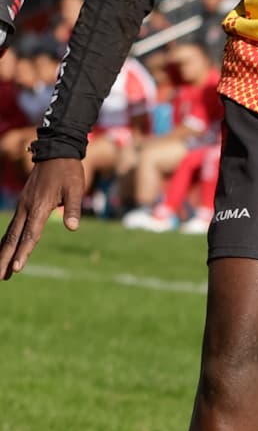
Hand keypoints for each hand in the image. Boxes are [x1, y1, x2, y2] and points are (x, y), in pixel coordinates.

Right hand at [0, 156, 86, 278]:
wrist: (56, 153)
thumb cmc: (68, 172)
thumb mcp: (76, 188)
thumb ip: (72, 208)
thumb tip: (72, 227)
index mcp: (39, 207)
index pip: (30, 235)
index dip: (23, 253)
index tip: (16, 268)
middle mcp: (27, 208)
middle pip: (14, 238)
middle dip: (5, 258)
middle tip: (0, 277)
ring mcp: (23, 206)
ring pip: (11, 234)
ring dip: (4, 252)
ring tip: (0, 271)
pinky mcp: (24, 204)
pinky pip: (13, 226)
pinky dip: (8, 240)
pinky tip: (5, 249)